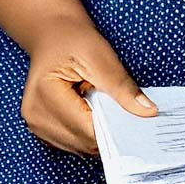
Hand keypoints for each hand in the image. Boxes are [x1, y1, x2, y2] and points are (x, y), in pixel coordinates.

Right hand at [20, 17, 156, 155]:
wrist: (53, 35)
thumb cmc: (74, 41)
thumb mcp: (102, 58)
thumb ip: (123, 89)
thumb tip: (148, 112)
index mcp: (45, 97)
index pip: (88, 131)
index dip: (116, 131)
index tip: (139, 127)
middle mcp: (36, 117)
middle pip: (85, 144)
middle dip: (110, 134)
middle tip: (130, 118)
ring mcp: (37, 125)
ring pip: (81, 148)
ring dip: (100, 135)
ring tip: (109, 111)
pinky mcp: (43, 129)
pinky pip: (75, 143)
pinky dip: (91, 134)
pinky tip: (98, 116)